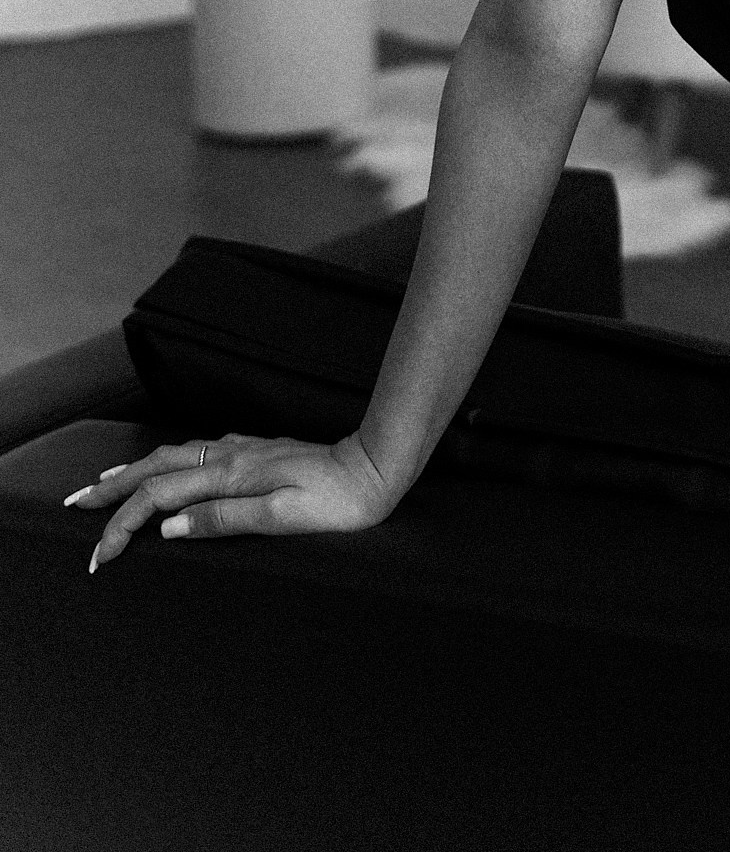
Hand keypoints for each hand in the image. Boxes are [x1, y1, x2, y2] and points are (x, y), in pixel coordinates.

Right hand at [63, 432, 395, 571]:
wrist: (375, 468)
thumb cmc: (337, 502)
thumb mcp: (283, 518)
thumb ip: (226, 519)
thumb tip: (170, 525)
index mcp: (233, 476)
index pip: (160, 498)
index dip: (124, 525)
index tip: (100, 556)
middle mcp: (232, 456)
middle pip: (157, 467)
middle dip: (113, 487)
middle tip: (76, 503)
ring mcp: (244, 450)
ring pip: (175, 455)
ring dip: (136, 470)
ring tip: (107, 482)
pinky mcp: (257, 450)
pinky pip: (197, 453)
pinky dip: (169, 461)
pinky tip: (169, 466)